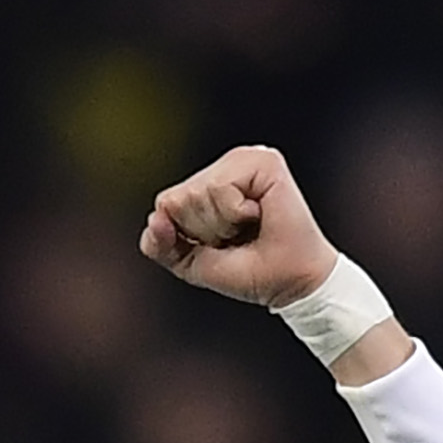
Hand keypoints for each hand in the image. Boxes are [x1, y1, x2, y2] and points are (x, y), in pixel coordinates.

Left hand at [139, 145, 337, 308]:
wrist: (287, 282)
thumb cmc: (247, 271)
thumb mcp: (188, 262)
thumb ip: (159, 244)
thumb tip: (155, 218)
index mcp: (207, 182)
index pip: (165, 203)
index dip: (185, 235)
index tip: (218, 243)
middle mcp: (225, 166)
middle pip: (177, 199)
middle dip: (202, 231)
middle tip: (235, 237)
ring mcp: (245, 160)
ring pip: (196, 193)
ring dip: (220, 225)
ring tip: (247, 227)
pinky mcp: (263, 161)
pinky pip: (220, 188)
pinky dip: (235, 214)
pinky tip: (257, 214)